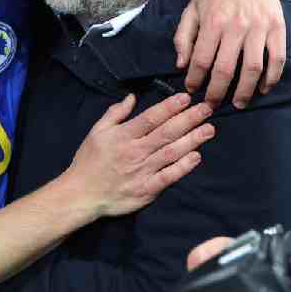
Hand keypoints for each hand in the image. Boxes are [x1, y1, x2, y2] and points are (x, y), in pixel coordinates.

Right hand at [66, 93, 213, 217]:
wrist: (81, 194)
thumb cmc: (89, 161)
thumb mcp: (96, 132)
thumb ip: (115, 113)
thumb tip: (132, 97)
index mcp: (123, 136)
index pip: (152, 117)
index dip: (170, 107)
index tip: (186, 98)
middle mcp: (136, 151)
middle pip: (167, 132)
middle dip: (189, 119)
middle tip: (207, 109)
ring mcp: (143, 171)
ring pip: (172, 152)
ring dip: (192, 140)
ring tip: (209, 129)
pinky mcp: (147, 190)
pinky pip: (168, 176)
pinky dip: (183, 167)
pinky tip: (197, 157)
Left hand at [175, 0, 285, 108]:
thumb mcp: (191, 9)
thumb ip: (183, 37)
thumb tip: (181, 65)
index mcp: (213, 22)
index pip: (201, 60)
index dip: (195, 80)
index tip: (192, 90)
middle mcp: (237, 25)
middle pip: (226, 70)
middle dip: (217, 93)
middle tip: (212, 105)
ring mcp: (260, 26)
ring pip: (253, 69)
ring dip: (245, 92)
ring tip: (238, 103)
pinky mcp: (278, 26)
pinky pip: (278, 59)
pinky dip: (271, 78)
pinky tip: (263, 88)